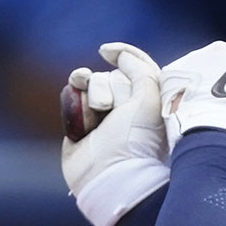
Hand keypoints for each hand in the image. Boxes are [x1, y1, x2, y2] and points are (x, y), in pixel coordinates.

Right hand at [60, 42, 168, 225]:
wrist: (112, 174)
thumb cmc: (138, 138)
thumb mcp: (148, 97)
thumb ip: (137, 68)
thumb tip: (115, 54)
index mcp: (151, 101)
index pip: (137, 66)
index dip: (124, 54)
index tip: (106, 51)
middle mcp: (129, 107)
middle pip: (111, 74)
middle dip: (109, 86)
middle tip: (113, 110)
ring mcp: (104, 115)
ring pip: (91, 83)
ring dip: (93, 92)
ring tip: (99, 113)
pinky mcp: (81, 124)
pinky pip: (73, 96)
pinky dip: (74, 97)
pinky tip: (78, 105)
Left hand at [159, 41, 225, 159]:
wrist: (217, 138)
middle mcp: (220, 49)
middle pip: (222, 67)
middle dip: (222, 85)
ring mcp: (192, 59)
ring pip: (198, 75)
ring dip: (201, 91)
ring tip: (206, 116)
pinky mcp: (170, 72)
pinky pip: (179, 85)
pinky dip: (182, 98)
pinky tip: (190, 116)